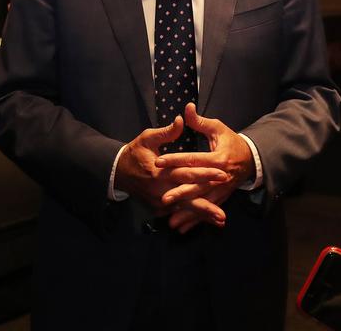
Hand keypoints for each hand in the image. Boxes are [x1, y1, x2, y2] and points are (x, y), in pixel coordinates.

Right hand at [114, 116, 228, 214]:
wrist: (117, 172)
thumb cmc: (135, 153)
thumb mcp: (147, 138)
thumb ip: (166, 132)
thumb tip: (181, 120)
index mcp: (159, 172)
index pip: (186, 173)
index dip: (205, 174)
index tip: (222, 174)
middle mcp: (160, 190)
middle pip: (187, 198)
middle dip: (206, 206)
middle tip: (223, 214)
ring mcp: (158, 202)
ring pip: (184, 209)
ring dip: (202, 215)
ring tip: (220, 220)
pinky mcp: (158, 209)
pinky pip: (178, 212)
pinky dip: (192, 216)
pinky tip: (208, 220)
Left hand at [154, 103, 254, 231]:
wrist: (251, 159)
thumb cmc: (230, 141)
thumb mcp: (217, 128)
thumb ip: (200, 122)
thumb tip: (186, 109)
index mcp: (217, 158)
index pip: (193, 159)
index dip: (175, 159)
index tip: (158, 162)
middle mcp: (220, 177)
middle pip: (197, 185)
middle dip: (181, 193)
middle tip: (164, 199)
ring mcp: (221, 190)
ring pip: (202, 202)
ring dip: (187, 212)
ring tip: (171, 220)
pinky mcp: (221, 198)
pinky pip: (207, 209)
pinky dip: (196, 220)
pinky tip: (182, 227)